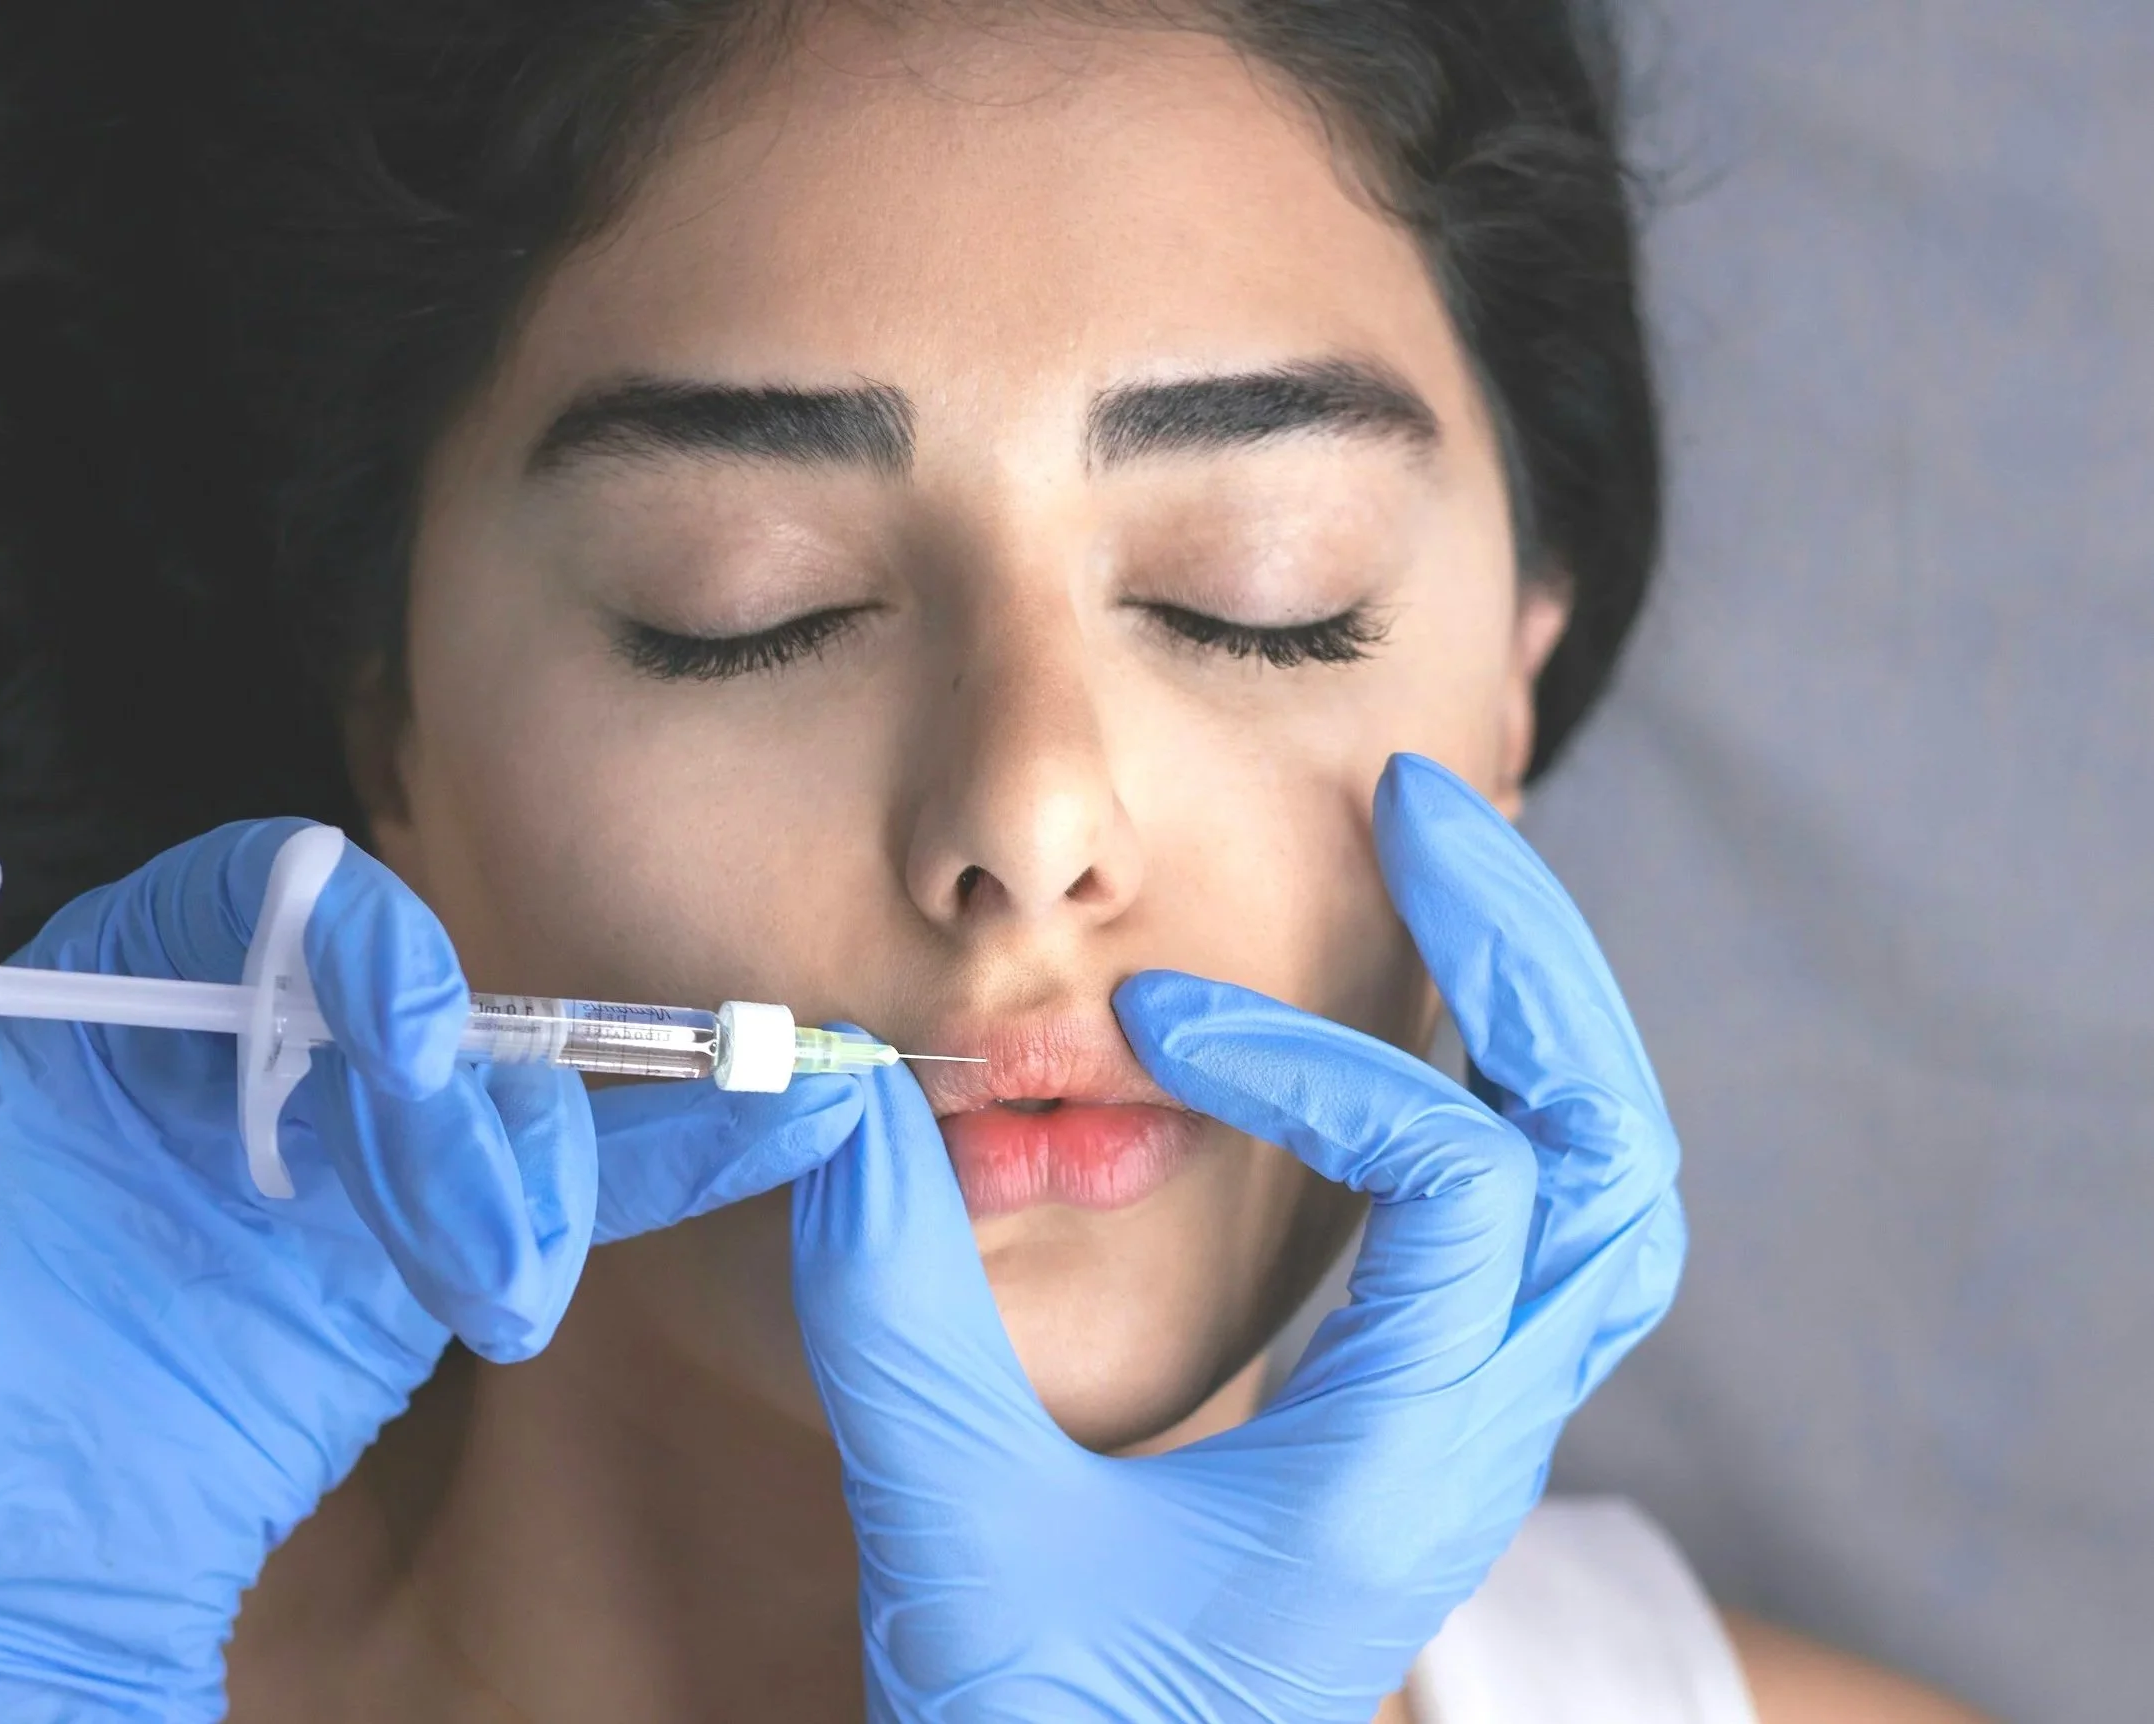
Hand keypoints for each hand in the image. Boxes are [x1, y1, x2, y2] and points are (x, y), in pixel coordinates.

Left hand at [0, 820, 862, 1720]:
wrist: (15, 1588)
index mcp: (125, 1000)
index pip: (272, 898)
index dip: (358, 946)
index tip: (403, 1051)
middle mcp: (253, 1050)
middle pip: (416, 997)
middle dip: (460, 1106)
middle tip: (457, 1235)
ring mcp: (350, 1152)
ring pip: (501, 1094)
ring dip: (526, 1186)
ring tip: (491, 1301)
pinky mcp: (421, 1250)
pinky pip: (552, 1183)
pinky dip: (662, 1162)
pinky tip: (771, 1139)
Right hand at [788, 753, 1685, 1721]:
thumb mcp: (945, 1520)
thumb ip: (889, 1304)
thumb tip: (851, 1098)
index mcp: (1400, 1468)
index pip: (1460, 1186)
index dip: (1311, 1062)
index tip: (1154, 1022)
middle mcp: (1478, 1448)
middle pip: (1612, 1160)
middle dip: (1532, 959)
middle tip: (1427, 811)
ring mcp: (1470, 1443)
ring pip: (1607, 1198)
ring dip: (1545, 1021)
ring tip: (1454, 880)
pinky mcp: (1424, 1434)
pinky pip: (1543, 1236)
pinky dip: (1507, 1099)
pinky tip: (1412, 1033)